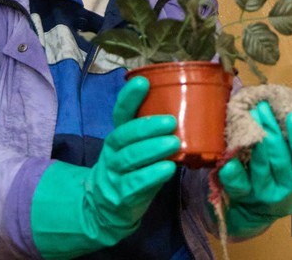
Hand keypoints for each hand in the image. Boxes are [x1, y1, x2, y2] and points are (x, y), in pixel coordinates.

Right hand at [32, 76, 180, 257]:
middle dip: (147, 127)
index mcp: (117, 137)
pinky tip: (168, 169)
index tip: (142, 82)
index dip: (129, 97)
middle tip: (170, 121)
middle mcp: (111, 153)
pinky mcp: (120, 196)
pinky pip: (135, 184)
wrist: (104, 209)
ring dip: (153, 150)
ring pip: (130, 159)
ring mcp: (113, 175)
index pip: (120, 114)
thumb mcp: (134, 151)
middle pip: (125, 136)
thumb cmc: (130, 172)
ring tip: (174, 144)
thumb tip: (187, 111)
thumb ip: (151, 135)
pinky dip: (152, 175)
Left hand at [218, 92, 291, 236]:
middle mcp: (288, 188)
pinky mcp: (244, 198)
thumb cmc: (283, 174)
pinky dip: (233, 172)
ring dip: (254, 141)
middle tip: (262, 105)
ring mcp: (265, 194)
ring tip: (247, 117)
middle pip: (280, 158)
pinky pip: (238, 185)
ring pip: (260, 167)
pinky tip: (229, 159)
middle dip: (271, 130)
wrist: (260, 211)